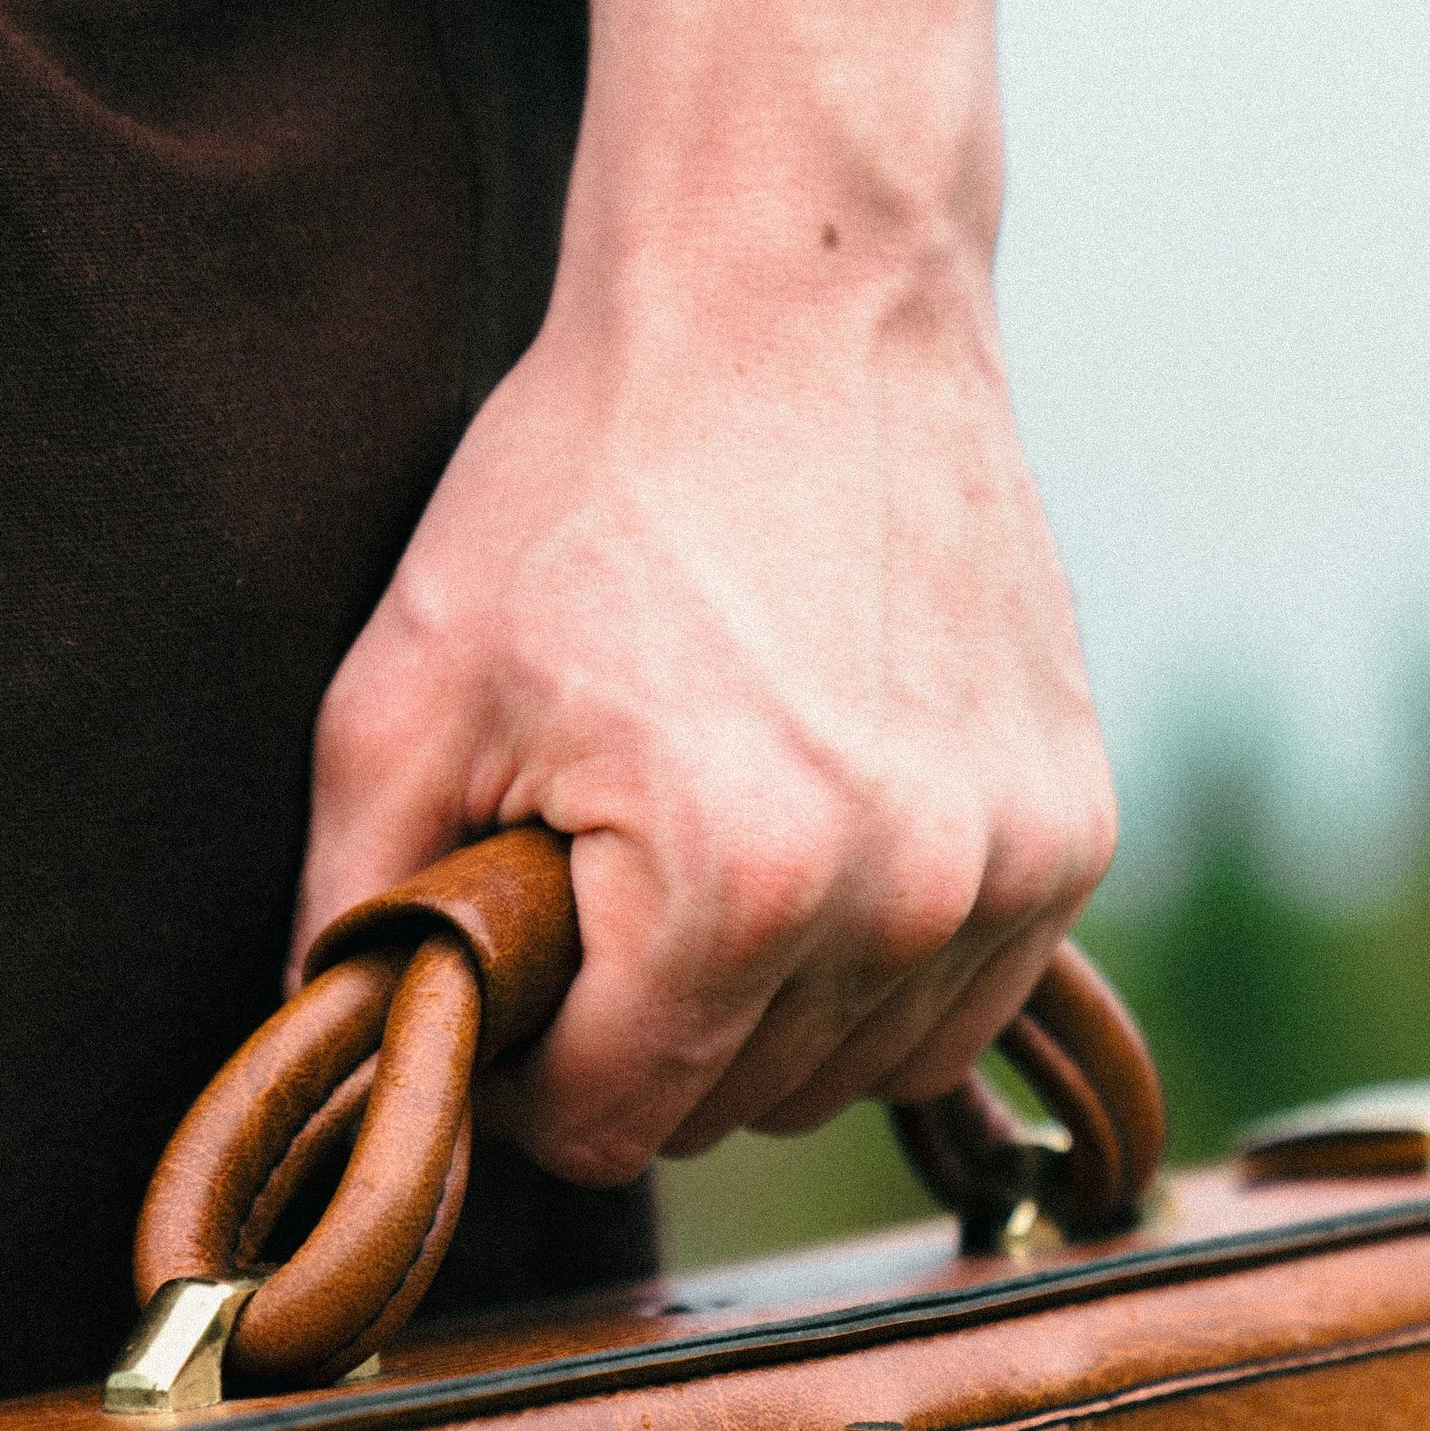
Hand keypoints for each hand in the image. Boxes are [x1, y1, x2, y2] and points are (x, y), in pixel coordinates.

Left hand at [290, 0, 1115, 1185]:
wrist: (795, 303)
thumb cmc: (587, 487)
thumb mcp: (402, 698)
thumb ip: (359, 914)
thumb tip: (353, 1065)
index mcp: (736, 887)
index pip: (611, 1127)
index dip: (528, 1077)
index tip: (512, 978)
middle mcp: (905, 902)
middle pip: (739, 1111)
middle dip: (645, 1037)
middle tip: (600, 888)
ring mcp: (1012, 867)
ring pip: (862, 1074)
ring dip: (771, 1018)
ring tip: (705, 862)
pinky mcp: (1077, 827)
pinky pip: (966, 998)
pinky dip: (884, 965)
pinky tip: (818, 844)